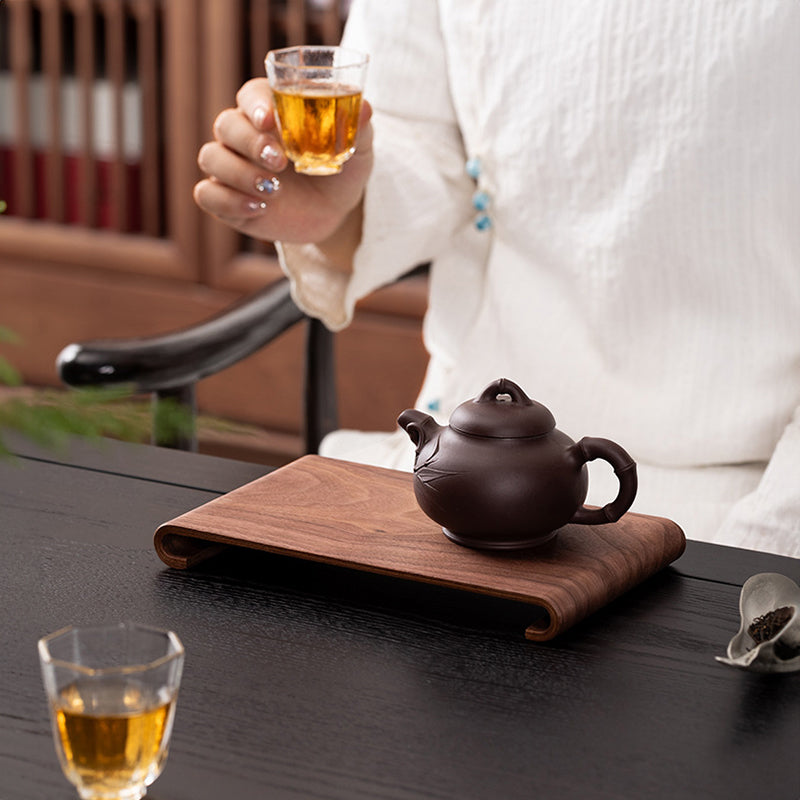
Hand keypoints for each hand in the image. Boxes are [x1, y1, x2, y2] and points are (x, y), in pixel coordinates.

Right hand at [194, 78, 372, 245]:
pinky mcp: (226, 199)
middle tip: (280, 162)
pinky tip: (258, 208)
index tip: (270, 120)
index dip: (255, 104)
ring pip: (211, 157)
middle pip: (226, 124)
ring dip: (238, 173)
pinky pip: (207, 194)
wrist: (334, 213)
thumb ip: (358, 128)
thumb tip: (365, 109)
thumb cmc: (341, 169)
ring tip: (274, 190)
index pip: (250, 95)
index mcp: (270, 111)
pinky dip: (228, 201)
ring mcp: (231, 167)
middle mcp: (244, 135)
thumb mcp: (358, 149)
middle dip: (250, 142)